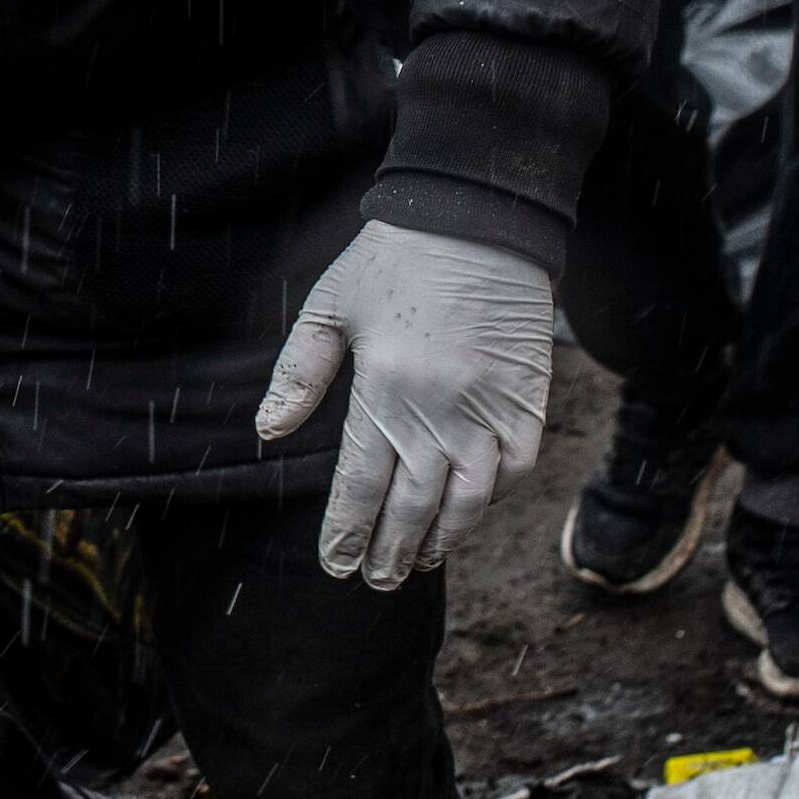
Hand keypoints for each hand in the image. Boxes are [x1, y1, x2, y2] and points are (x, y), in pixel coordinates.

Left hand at [253, 222, 555, 587]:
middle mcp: (441, 409)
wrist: (478, 219)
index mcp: (385, 388)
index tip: (335, 565)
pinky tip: (471, 514)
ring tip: (422, 560)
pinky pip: (516, 468)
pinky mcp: (528, 399)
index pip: (361, 483)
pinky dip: (493, 499)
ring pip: (469, 498)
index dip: (346, 531)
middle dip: (391, 550)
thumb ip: (300, 374)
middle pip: (413, 504)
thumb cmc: (393, 261)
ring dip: (444, 538)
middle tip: (377, 580)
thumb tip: (269, 433)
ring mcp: (490, 408)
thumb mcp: (330, 308)